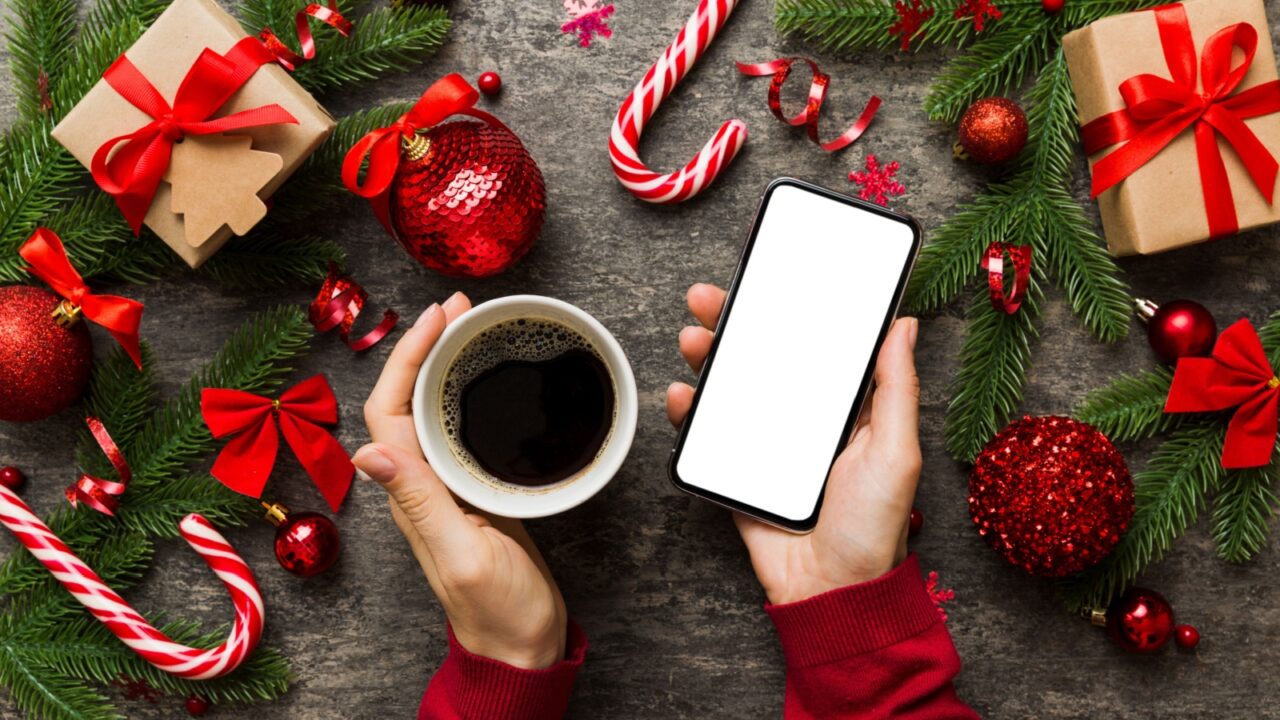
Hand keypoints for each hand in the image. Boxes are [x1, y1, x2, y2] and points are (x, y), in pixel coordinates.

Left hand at [354, 292, 567, 669]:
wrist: (524, 644)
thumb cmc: (499, 610)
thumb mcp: (462, 555)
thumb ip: (421, 503)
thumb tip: (369, 452)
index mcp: (412, 494)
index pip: (388, 411)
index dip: (405, 358)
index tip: (435, 319)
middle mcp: (421, 484)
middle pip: (408, 400)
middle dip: (425, 346)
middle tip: (458, 307)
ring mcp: (448, 486)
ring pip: (433, 409)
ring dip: (445, 363)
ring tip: (471, 326)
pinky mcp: (476, 490)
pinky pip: (460, 428)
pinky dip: (470, 392)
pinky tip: (490, 378)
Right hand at [666, 284, 921, 604]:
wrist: (829, 593)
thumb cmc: (874, 528)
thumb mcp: (897, 452)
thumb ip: (897, 389)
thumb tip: (905, 325)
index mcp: (845, 406)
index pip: (817, 344)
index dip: (796, 307)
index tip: (774, 273)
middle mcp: (804, 417)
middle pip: (766, 354)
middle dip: (736, 320)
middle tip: (710, 296)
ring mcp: (766, 441)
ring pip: (731, 383)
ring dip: (708, 355)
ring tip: (693, 337)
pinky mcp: (736, 468)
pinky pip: (706, 431)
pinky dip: (688, 408)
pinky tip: (682, 392)